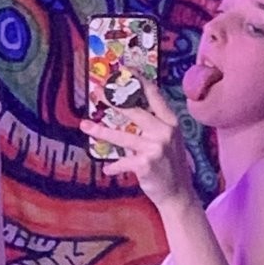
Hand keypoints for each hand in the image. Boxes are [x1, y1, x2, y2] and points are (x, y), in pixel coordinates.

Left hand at [80, 79, 195, 210]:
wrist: (178, 194)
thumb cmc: (170, 165)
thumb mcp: (168, 140)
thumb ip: (153, 125)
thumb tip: (128, 111)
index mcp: (171, 122)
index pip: (154, 95)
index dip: (138, 81)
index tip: (124, 70)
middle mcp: (164, 132)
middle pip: (134, 111)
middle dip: (114, 100)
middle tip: (97, 93)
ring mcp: (155, 148)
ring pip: (122, 136)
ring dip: (101, 131)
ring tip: (85, 125)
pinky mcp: (145, 164)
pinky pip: (122, 162)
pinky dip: (113, 167)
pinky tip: (108, 169)